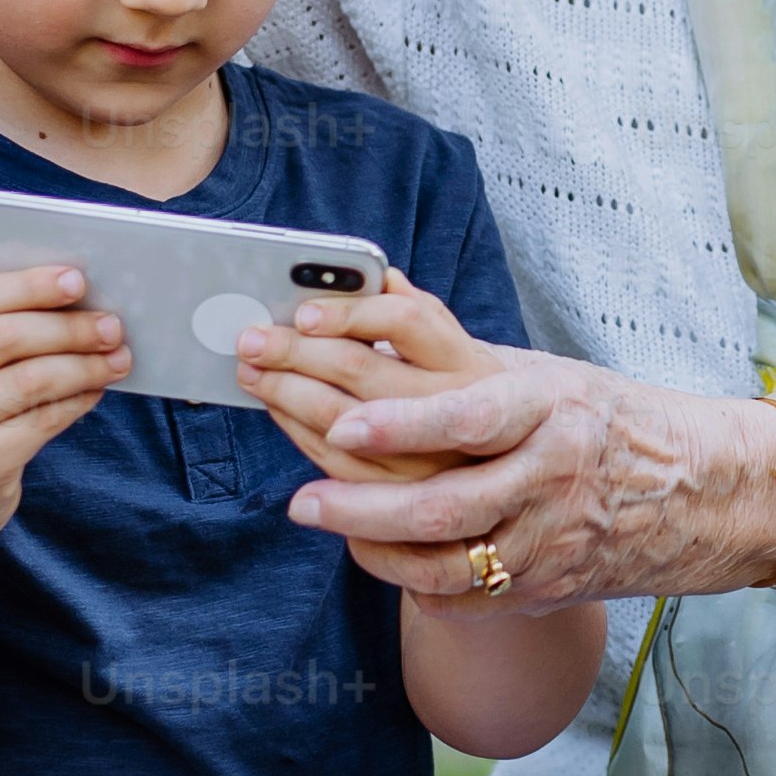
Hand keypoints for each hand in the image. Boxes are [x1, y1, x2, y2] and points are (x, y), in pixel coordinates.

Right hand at [0, 266, 127, 546]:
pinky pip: (42, 420)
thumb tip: (69, 294)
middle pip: (6, 337)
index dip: (30, 286)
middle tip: (111, 324)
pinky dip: (77, 400)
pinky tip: (95, 391)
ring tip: (117, 357)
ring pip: (31, 378)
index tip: (76, 280)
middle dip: (68, 327)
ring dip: (84, 365)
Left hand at [235, 273, 498, 484]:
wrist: (525, 481)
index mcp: (468, 363)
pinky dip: (297, 432)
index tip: (304, 311)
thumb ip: (427, 316)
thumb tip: (384, 275)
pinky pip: (336, 465)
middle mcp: (451, 411)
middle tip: (252, 338)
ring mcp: (428, 461)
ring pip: (339, 422)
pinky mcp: (403, 499)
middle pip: (361, 369)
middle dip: (295, 352)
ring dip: (284, 393)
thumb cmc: (479, 404)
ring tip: (251, 371)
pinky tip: (277, 410)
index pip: (405, 321)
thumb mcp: (469, 356)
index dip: (350, 313)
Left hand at [278, 351, 775, 608]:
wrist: (703, 495)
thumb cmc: (608, 420)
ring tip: (321, 518)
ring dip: (373, 547)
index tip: (343, 422)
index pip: (471, 418)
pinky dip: (411, 581)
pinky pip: (465, 599)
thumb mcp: (548, 374)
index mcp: (552, 410)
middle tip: (299, 499)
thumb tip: (377, 304)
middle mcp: (553, 478)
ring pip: (447, 562)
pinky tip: (373, 553)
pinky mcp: (546, 587)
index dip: (405, 425)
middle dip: (360, 504)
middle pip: (445, 503)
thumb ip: (462, 356)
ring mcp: (550, 541)